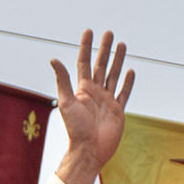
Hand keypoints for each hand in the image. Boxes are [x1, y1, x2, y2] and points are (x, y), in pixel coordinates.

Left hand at [50, 29, 132, 183]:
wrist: (89, 151)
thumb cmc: (75, 130)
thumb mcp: (67, 102)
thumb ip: (63, 80)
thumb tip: (53, 59)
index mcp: (83, 89)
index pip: (84, 63)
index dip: (86, 47)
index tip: (89, 31)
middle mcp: (95, 93)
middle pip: (101, 65)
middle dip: (105, 49)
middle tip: (109, 33)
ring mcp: (107, 101)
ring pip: (113, 75)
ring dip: (118, 60)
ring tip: (121, 44)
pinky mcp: (117, 111)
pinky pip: (123, 93)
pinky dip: (127, 82)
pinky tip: (130, 71)